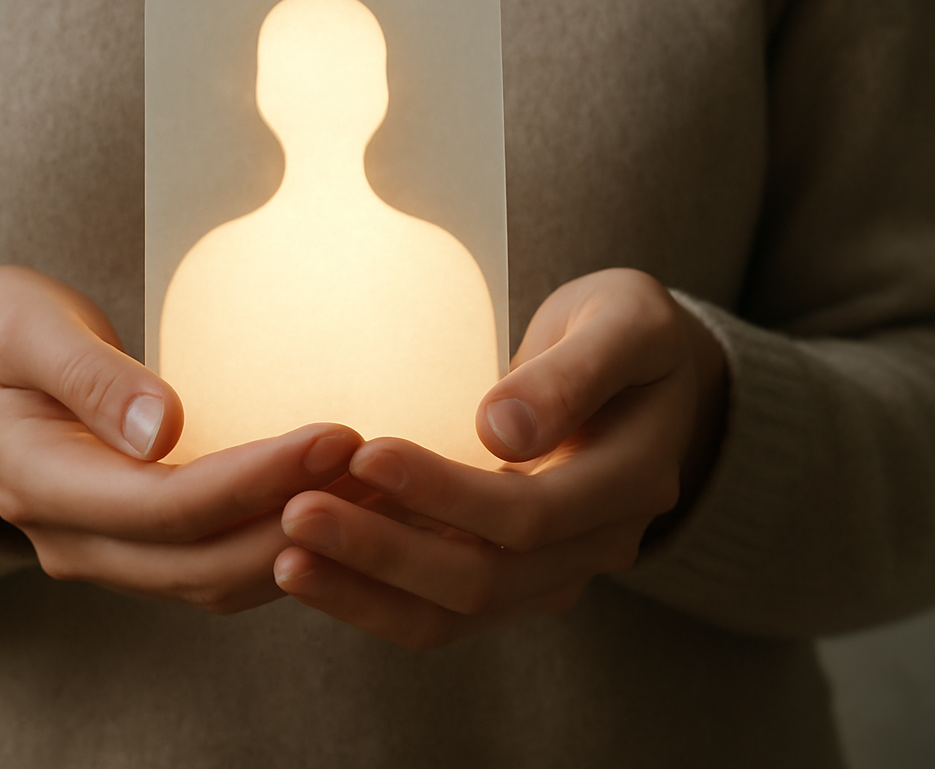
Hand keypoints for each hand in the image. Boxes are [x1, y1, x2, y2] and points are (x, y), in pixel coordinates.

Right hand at [0, 265, 361, 613]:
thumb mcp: (25, 326)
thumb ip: (90, 375)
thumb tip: (162, 428)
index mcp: (40, 482)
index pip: (166, 506)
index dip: (257, 479)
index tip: (335, 437)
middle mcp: (70, 538)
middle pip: (201, 561)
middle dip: (297, 521)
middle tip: (378, 468)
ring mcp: (103, 552)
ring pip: (215, 580)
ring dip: (300, 544)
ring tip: (376, 489)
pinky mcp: (135, 548)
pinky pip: (215, 567)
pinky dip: (279, 544)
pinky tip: (334, 502)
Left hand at [273, 267, 726, 646]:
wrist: (646, 375)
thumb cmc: (628, 334)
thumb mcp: (623, 323)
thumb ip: (572, 374)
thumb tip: (504, 432)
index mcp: (632, 482)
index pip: (531, 514)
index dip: (446, 493)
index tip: (366, 453)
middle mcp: (598, 545)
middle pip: (485, 578)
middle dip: (385, 551)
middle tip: (297, 512)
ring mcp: (555, 572)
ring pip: (455, 612)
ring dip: (367, 589)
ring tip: (287, 558)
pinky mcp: (514, 579)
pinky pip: (440, 612)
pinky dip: (373, 598)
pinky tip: (309, 570)